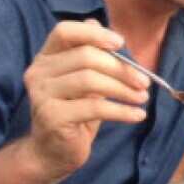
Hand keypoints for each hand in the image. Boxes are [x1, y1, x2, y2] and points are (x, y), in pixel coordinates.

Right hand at [20, 19, 150, 183]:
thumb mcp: (87, 82)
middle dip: (121, 68)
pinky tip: (137, 115)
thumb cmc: (75, 112)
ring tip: (142, 98)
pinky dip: (122, 110)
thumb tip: (110, 33)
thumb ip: (94, 58)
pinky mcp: (52, 117)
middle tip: (144, 82)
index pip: (64, 31)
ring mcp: (42, 94)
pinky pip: (94, 107)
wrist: (52, 152)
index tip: (121, 43)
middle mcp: (39, 72)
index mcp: (46, 58)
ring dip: (123, 89)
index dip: (94, 34)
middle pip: (86, 57)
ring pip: (90, 80)